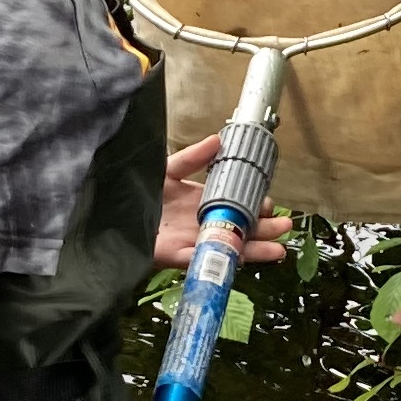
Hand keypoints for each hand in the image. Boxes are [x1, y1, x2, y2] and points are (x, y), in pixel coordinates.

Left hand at [155, 131, 293, 273]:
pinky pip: (202, 260)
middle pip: (240, 230)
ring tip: (279, 250)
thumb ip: (193, 157)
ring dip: (254, 251)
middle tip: (285, 226)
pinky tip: (242, 260)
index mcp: (202, 203)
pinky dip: (221, 260)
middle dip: (265, 231)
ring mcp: (192, 241)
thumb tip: (218, 140)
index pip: (237, 207)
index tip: (271, 206)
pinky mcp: (176, 255)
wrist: (115, 210)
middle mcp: (202, 224)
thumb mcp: (169, 169)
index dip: (256, 208)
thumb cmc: (142, 192)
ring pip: (229, 248)